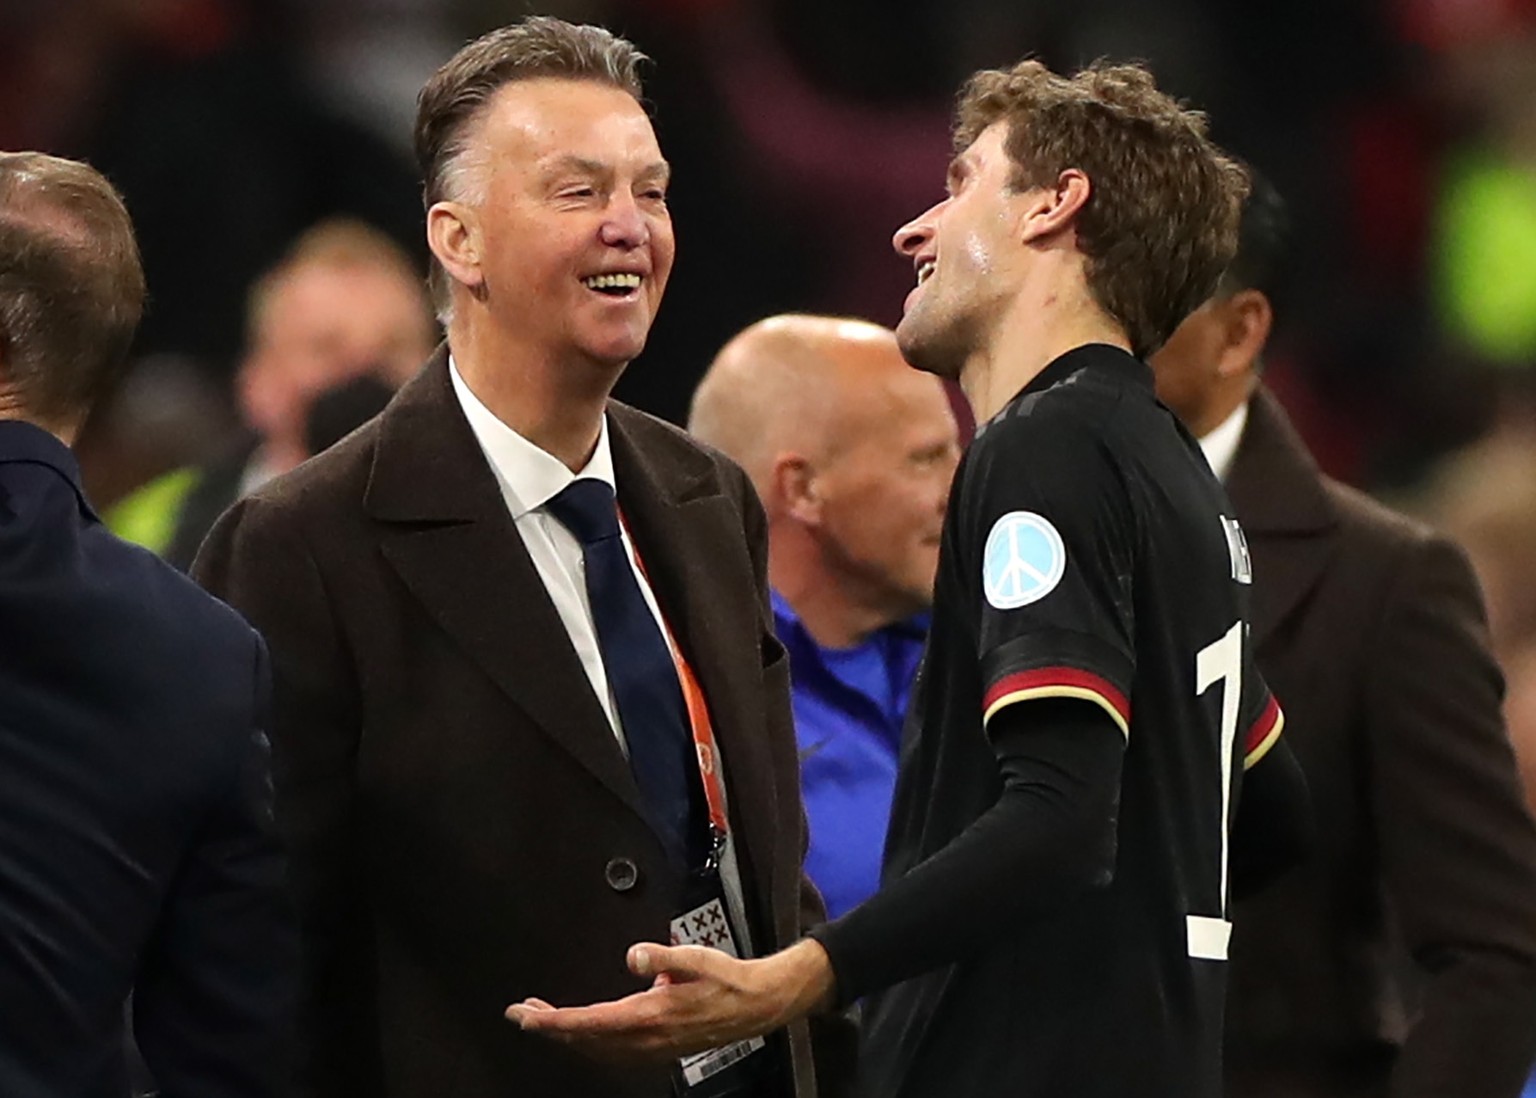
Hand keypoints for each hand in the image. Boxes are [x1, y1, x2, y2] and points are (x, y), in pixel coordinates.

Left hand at [505, 938, 834, 1062]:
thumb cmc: (726, 979)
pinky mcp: (658, 1049)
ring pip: (597, 1049)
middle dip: (551, 1028)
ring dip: (568, 1035)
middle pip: (586, 1039)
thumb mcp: (695, 958)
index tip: (526, 1016)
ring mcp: (652, 1048)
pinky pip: (612, 1052)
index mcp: (651, 1015)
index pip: (590, 1022)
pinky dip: (589, 1042)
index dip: (554, 1021)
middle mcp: (647, 1038)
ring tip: (544, 1018)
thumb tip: (631, 956)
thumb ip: (661, 957)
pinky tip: (583, 1031)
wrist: (756, 1006)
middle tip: (523, 1014)